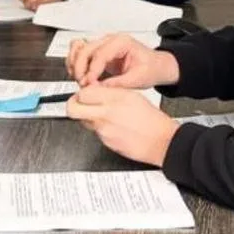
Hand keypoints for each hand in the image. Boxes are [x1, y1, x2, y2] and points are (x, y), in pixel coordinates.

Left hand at [65, 85, 179, 166]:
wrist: (161, 141)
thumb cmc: (151, 120)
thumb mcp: (132, 96)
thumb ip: (110, 92)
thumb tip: (94, 90)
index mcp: (114, 99)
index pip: (83, 93)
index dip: (81, 92)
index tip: (84, 93)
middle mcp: (105, 115)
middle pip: (72, 109)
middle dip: (72, 105)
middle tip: (76, 104)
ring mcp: (103, 131)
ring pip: (82, 121)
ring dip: (86, 116)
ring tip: (101, 115)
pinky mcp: (105, 143)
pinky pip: (95, 133)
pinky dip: (100, 128)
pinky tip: (113, 126)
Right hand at [66, 33, 179, 88]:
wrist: (156, 66)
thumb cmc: (151, 68)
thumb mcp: (138, 79)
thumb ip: (118, 83)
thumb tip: (100, 88)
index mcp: (122, 42)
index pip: (100, 54)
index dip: (92, 71)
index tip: (90, 83)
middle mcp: (110, 41)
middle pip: (85, 49)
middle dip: (80, 68)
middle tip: (83, 84)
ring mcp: (102, 45)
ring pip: (79, 48)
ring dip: (74, 64)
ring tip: (78, 79)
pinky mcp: (98, 53)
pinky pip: (80, 52)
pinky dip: (75, 62)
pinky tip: (77, 74)